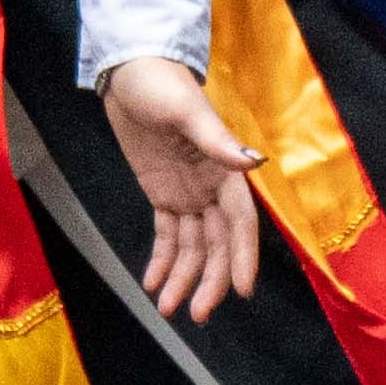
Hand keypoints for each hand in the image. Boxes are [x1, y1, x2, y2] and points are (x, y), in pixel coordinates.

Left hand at [100, 54, 263, 316]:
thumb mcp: (186, 111)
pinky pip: (167, 235)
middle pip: (217, 243)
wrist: (132, 70)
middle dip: (209, 279)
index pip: (240, 222)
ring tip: (168, 309)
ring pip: (192, 246)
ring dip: (183, 278)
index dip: (242, 256)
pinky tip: (154, 284)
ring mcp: (188, 193)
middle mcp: (211, 187)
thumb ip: (217, 140)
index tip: (241, 290)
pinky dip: (162, 260)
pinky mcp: (163, 193)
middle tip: (198, 314)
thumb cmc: (162, 84)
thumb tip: (253, 162)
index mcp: (224, 169)